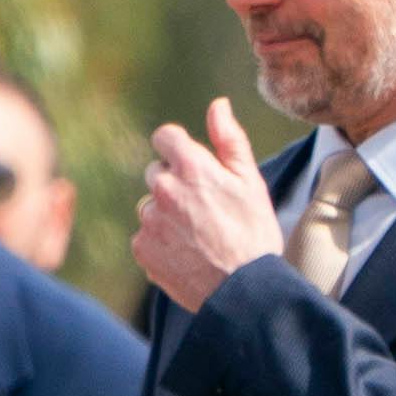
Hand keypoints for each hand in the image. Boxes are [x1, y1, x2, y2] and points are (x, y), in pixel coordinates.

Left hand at [132, 102, 288, 313]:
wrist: (244, 290)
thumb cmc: (254, 233)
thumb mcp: (250, 181)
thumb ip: (229, 139)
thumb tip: (217, 105)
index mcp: (190, 167)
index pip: (164, 137)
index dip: (179, 148)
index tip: (191, 164)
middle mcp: (163, 189)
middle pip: (156, 172)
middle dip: (175, 183)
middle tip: (204, 208)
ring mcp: (150, 220)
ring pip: (151, 205)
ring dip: (167, 214)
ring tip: (198, 235)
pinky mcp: (141, 249)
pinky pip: (145, 235)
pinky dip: (161, 241)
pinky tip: (187, 252)